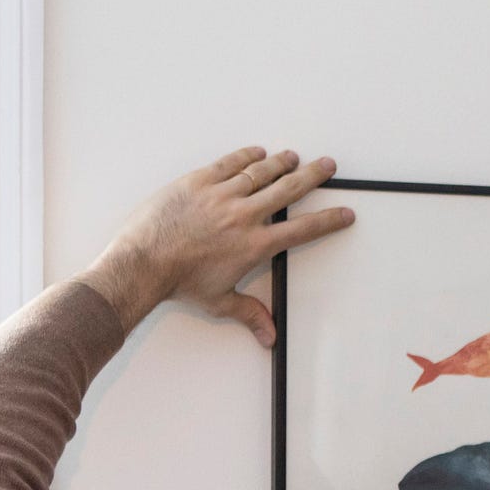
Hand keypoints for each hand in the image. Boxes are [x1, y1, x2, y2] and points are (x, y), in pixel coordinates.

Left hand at [79, 146, 354, 345]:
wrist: (144, 262)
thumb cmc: (179, 281)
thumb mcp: (219, 301)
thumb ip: (249, 313)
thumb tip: (269, 336)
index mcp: (254, 245)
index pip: (301, 229)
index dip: (328, 220)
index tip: (344, 213)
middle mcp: (243, 216)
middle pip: (288, 190)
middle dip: (312, 176)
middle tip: (328, 165)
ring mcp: (221, 195)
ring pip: (260, 172)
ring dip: (280, 163)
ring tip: (293, 157)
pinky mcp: (198, 182)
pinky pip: (229, 163)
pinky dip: (245, 156)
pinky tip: (256, 152)